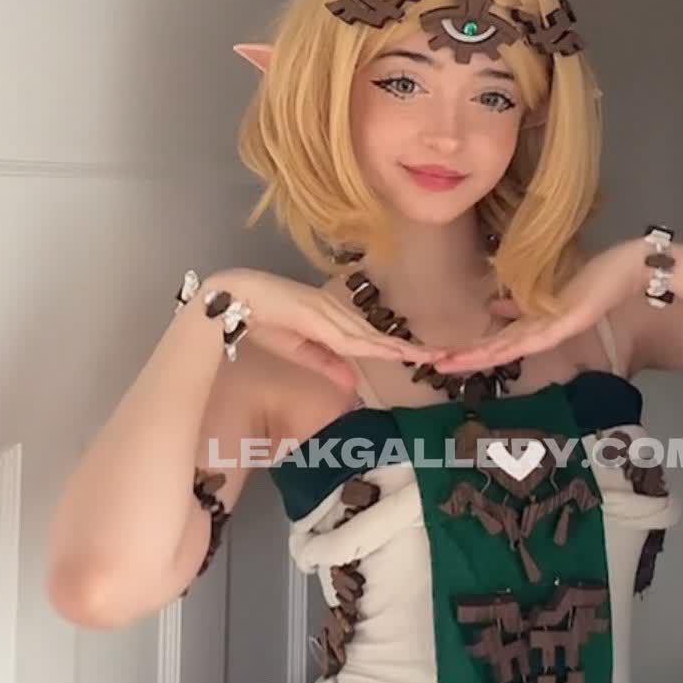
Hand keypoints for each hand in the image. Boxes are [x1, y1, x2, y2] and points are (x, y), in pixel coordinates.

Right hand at [200, 269, 445, 390]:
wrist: (237, 296)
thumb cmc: (263, 318)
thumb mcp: (298, 350)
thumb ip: (325, 364)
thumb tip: (352, 385)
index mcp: (335, 320)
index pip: (373, 339)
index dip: (401, 349)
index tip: (427, 357)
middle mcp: (338, 314)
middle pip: (381, 337)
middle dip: (412, 349)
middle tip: (445, 356)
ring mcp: (330, 313)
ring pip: (372, 337)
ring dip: (401, 348)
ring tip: (430, 357)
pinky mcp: (318, 315)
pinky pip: (350, 336)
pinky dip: (374, 346)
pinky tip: (393, 353)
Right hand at [432, 240, 646, 372]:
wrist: (626, 273)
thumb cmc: (590, 280)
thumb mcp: (546, 293)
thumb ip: (519, 305)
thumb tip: (492, 309)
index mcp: (533, 327)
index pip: (494, 342)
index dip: (466, 350)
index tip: (439, 357)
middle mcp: (539, 334)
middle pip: (496, 350)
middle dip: (465, 357)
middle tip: (434, 366)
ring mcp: (552, 331)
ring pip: (509, 348)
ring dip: (480, 355)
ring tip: (452, 361)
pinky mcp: (566, 324)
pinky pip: (535, 337)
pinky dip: (514, 344)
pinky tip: (495, 351)